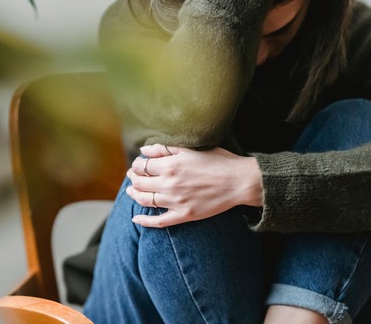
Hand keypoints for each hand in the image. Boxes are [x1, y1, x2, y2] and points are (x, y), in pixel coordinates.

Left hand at [126, 143, 262, 226]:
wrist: (239, 181)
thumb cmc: (218, 161)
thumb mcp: (192, 149)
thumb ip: (166, 149)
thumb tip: (143, 151)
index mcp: (170, 165)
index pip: (142, 166)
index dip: (136, 165)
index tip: (138, 164)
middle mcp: (169, 183)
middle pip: (140, 183)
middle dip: (133, 178)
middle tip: (132, 176)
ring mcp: (175, 201)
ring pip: (144, 200)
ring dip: (134, 195)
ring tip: (131, 191)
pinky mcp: (184, 215)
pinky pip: (158, 221)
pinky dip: (144, 222)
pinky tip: (136, 219)